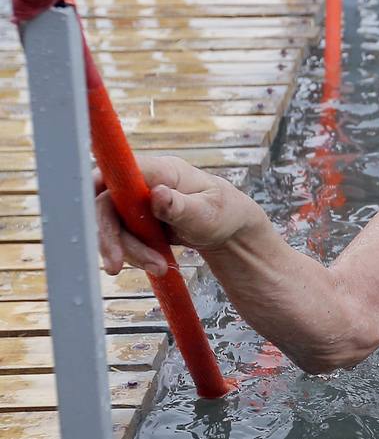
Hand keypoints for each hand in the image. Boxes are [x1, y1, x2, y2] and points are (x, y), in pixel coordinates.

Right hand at [95, 155, 260, 276]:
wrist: (228, 230)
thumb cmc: (224, 213)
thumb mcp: (209, 212)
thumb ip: (182, 206)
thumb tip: (156, 194)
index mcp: (162, 170)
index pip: (118, 172)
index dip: (96, 187)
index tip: (90, 211)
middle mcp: (143, 183)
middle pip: (106, 205)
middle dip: (111, 238)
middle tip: (116, 267)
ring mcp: (136, 202)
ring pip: (113, 227)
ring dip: (130, 253)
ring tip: (160, 268)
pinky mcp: (135, 220)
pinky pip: (122, 239)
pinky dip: (135, 255)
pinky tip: (158, 264)